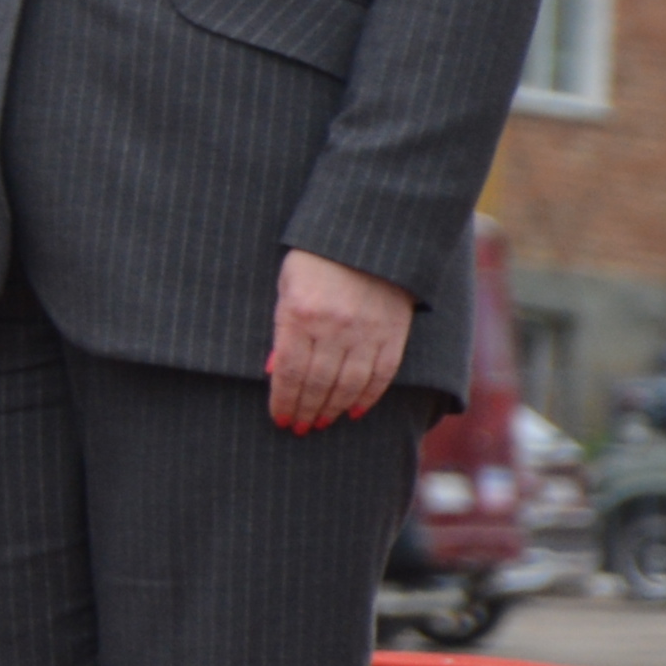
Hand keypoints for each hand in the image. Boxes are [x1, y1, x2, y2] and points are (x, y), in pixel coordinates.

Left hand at [266, 246, 412, 431]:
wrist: (365, 238)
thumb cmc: (315, 260)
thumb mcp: (286, 285)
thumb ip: (280, 327)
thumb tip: (272, 370)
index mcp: (300, 313)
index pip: (289, 370)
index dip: (283, 399)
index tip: (279, 418)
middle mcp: (334, 327)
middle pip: (317, 383)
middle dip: (305, 410)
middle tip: (298, 427)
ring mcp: (366, 332)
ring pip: (348, 385)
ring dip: (332, 409)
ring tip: (320, 423)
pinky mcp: (392, 334)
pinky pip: (380, 375)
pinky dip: (367, 397)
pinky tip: (354, 411)